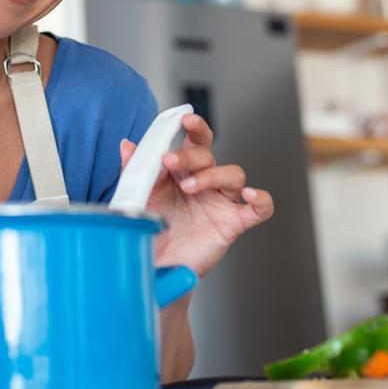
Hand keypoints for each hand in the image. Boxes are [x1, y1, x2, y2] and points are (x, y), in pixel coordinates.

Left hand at [121, 114, 273, 277]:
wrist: (155, 268)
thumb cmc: (149, 231)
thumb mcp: (137, 199)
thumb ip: (134, 171)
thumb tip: (127, 145)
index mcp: (181, 172)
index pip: (193, 142)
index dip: (193, 127)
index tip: (184, 120)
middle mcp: (203, 182)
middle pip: (208, 155)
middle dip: (189, 154)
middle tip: (169, 161)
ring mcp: (220, 202)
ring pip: (233, 174)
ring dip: (212, 175)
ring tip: (189, 187)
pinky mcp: (233, 224)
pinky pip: (258, 209)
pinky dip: (261, 199)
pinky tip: (250, 195)